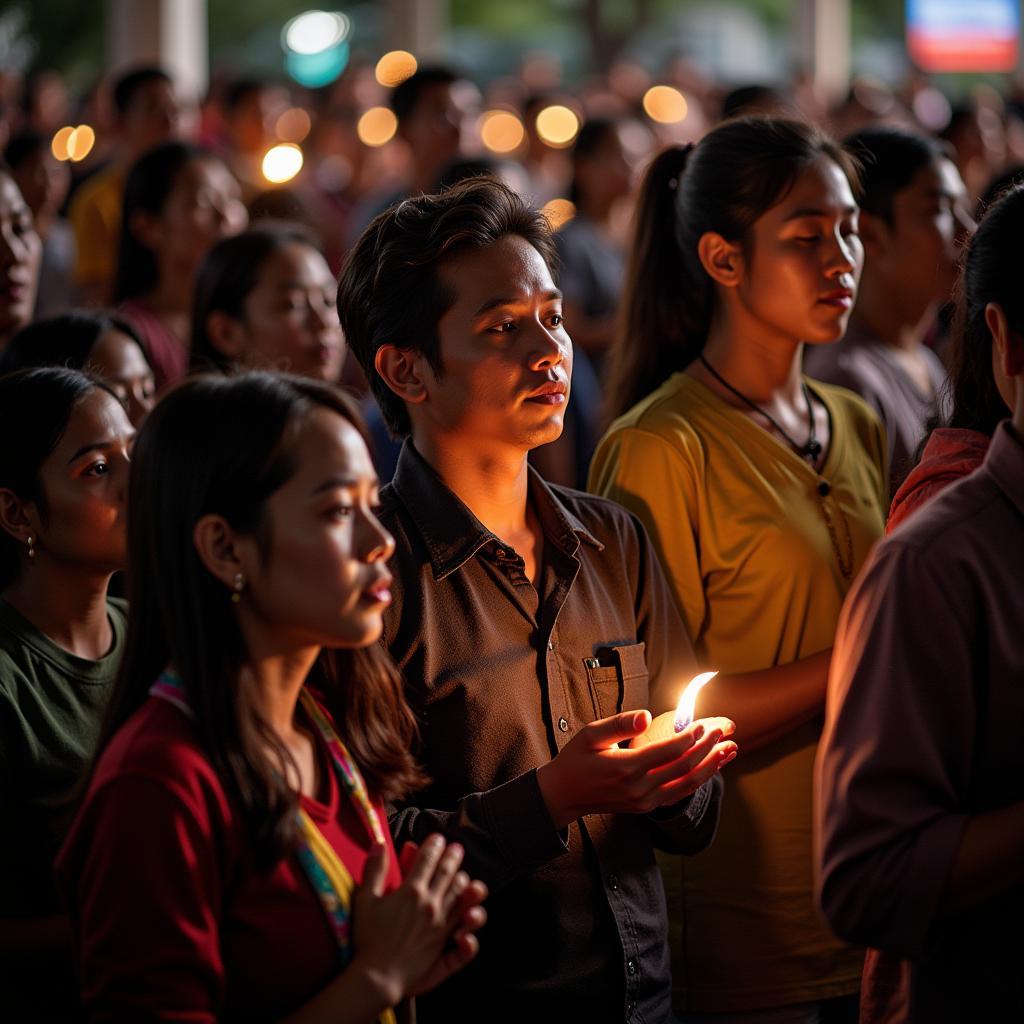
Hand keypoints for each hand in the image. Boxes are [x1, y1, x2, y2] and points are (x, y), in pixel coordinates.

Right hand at [351, 835, 484, 1004]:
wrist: (376, 976)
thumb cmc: (368, 938)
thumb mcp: (366, 900)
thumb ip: (375, 870)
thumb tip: (379, 843)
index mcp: (412, 891)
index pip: (427, 860)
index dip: (433, 846)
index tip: (437, 838)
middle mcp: (431, 905)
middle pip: (448, 874)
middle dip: (453, 858)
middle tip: (456, 848)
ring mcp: (442, 926)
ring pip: (461, 897)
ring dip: (465, 883)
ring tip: (465, 876)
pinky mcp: (446, 948)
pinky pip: (466, 935)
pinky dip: (471, 925)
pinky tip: (470, 919)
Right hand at [536, 710, 737, 828]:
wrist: (564, 795)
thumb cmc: (577, 759)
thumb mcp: (590, 734)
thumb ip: (619, 724)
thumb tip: (646, 715)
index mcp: (626, 767)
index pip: (669, 751)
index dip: (691, 736)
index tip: (707, 723)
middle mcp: (640, 788)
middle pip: (684, 766)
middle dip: (708, 747)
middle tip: (726, 730)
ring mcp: (645, 800)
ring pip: (687, 783)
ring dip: (711, 766)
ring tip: (730, 750)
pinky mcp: (647, 807)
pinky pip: (679, 793)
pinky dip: (698, 779)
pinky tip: (710, 767)